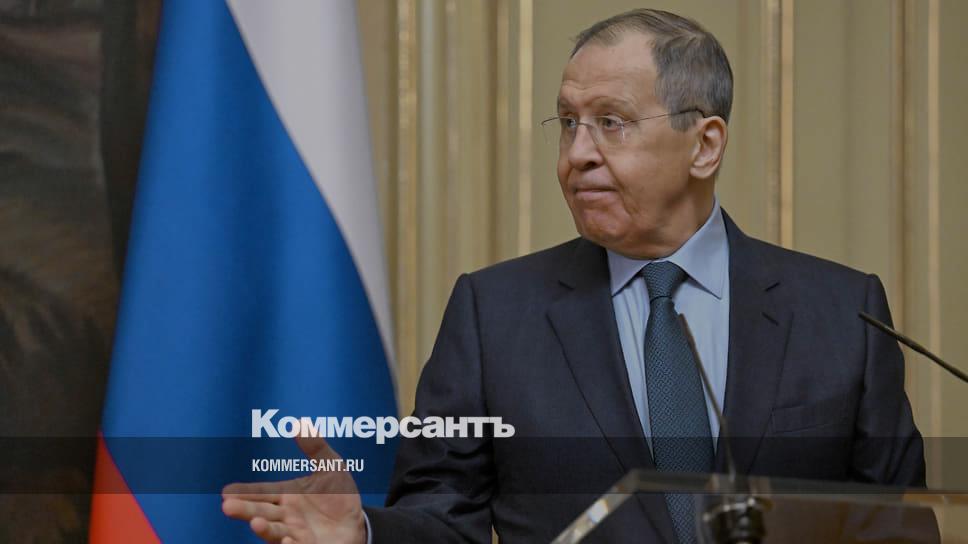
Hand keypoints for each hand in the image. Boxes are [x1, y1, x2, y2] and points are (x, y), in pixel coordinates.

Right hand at [222, 435, 365, 543]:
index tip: (227, 491)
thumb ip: (316, 447)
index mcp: (287, 495)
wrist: (357, 521)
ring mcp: (296, 533)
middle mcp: (287, 515)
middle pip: (262, 512)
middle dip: (245, 510)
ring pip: (275, 532)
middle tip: (227, 507)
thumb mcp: (331, 466)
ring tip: (255, 523)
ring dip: (265, 529)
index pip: (262, 492)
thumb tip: (300, 425)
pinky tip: (288, 541)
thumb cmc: (338, 495)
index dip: (245, 492)